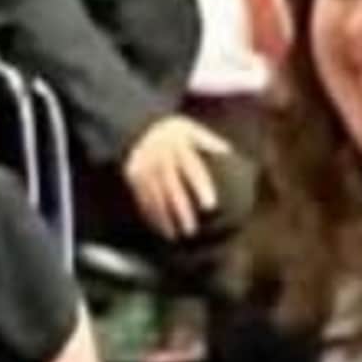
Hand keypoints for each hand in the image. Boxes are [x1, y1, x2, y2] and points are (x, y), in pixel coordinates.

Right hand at [122, 112, 234, 241]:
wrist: (139, 126)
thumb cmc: (172, 131)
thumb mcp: (190, 128)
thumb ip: (208, 140)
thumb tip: (228, 151)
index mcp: (178, 147)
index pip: (191, 169)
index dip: (201, 187)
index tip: (211, 207)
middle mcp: (160, 158)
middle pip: (171, 187)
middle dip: (181, 210)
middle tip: (191, 230)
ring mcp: (145, 168)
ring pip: (154, 196)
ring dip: (164, 217)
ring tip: (175, 236)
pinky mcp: (134, 176)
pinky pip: (142, 197)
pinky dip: (150, 214)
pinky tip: (160, 228)